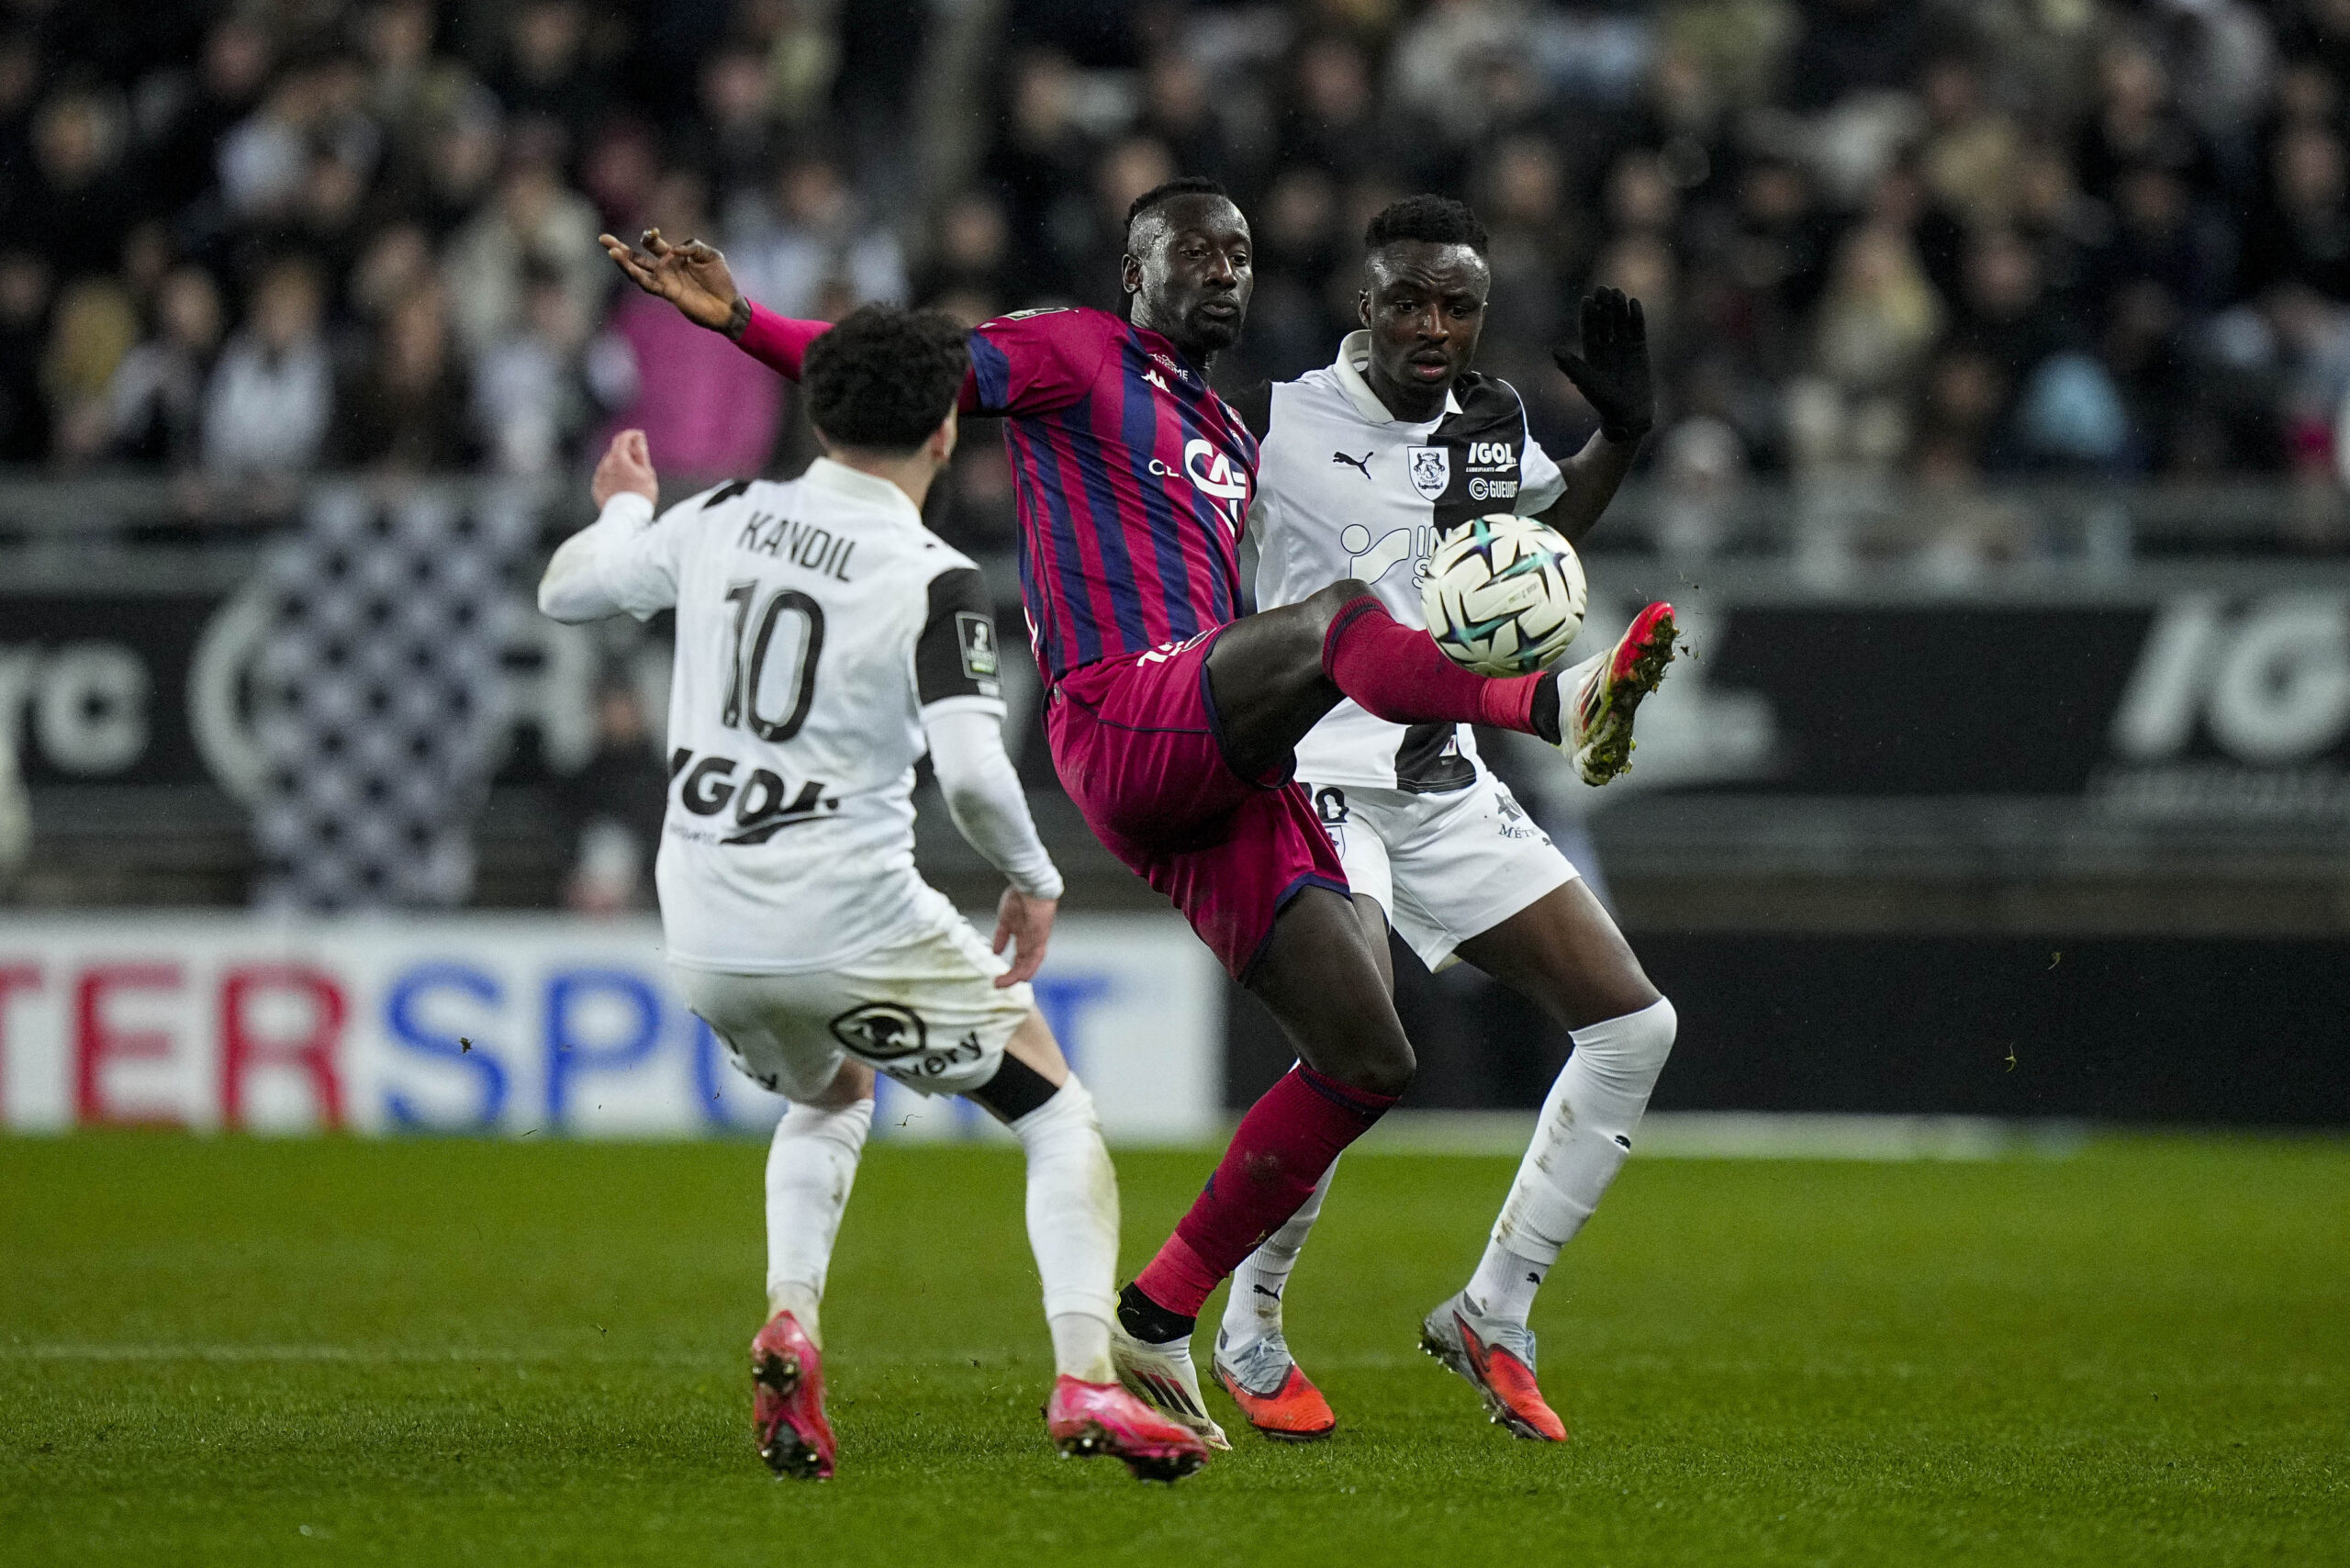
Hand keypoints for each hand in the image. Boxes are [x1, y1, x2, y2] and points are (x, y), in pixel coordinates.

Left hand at [592, 428, 656, 509]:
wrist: (626, 517)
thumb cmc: (641, 495)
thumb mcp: (647, 473)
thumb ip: (641, 453)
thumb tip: (638, 440)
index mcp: (619, 458)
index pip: (623, 438)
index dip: (632, 434)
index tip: (639, 436)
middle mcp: (605, 464)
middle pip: (615, 451)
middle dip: (626, 452)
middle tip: (639, 462)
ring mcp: (599, 476)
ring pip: (609, 464)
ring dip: (619, 465)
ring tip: (631, 480)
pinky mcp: (596, 487)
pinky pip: (604, 477)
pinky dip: (612, 477)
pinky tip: (622, 488)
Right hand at [599, 227, 745, 334]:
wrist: (728, 305)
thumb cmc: (722, 280)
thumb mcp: (711, 255)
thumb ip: (693, 246)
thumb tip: (674, 250)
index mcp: (674, 255)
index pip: (653, 243)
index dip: (650, 236)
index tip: (653, 233)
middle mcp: (665, 268)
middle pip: (637, 256)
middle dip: (620, 247)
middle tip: (603, 238)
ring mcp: (665, 281)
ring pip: (638, 270)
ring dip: (624, 261)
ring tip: (610, 250)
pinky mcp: (668, 293)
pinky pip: (648, 284)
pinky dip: (638, 275)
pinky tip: (627, 267)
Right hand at [991, 886, 1056, 986]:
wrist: (1030, 884)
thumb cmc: (1019, 897)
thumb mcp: (1005, 919)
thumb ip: (1002, 936)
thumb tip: (994, 951)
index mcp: (1023, 935)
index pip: (1020, 958)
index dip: (1011, 969)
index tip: (998, 978)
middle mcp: (1031, 940)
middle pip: (1023, 964)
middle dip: (1011, 976)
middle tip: (997, 984)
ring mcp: (1037, 940)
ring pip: (1029, 963)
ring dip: (1017, 975)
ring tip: (1004, 983)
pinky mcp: (1041, 937)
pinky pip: (1036, 956)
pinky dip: (1029, 967)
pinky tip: (1020, 976)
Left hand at [1552, 287, 1653, 443]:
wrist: (1628, 413)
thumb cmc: (1603, 400)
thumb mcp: (1586, 382)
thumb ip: (1571, 366)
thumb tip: (1554, 351)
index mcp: (1592, 354)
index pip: (1589, 329)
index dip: (1588, 315)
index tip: (1587, 299)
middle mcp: (1607, 347)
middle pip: (1605, 322)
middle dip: (1603, 306)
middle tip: (1602, 289)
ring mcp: (1624, 347)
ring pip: (1620, 322)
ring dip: (1619, 308)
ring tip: (1617, 292)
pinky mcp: (1639, 349)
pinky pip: (1637, 329)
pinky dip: (1636, 317)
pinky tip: (1634, 303)